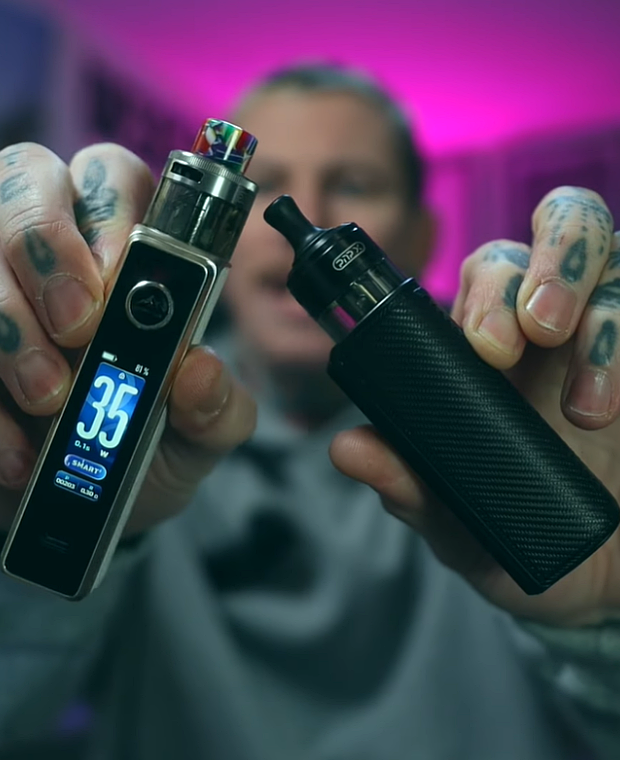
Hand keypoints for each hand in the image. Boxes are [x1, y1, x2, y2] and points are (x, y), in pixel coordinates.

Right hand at [0, 143, 255, 532]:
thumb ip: (217, 408)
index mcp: (128, 255)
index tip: (118, 274)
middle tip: (77, 328)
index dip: (113, 210)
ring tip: (47, 399)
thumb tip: (200, 371)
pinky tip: (12, 451)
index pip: (115, 177)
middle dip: (46, 245)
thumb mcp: (195, 440)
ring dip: (8, 323)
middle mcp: (52, 250)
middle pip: (28, 176)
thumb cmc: (142, 453)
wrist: (81, 509)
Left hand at [330, 186, 619, 626]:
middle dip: (536, 273)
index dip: (484, 291)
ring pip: (604, 256)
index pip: (484, 279)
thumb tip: (346, 448)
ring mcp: (606, 339)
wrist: (602, 576)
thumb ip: (407, 484)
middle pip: (541, 240)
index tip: (485, 345)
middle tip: (535, 335)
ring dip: (593, 305)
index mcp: (493, 356)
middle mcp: (550, 331)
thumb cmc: (522, 537)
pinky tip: (612, 405)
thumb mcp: (459, 521)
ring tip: (585, 405)